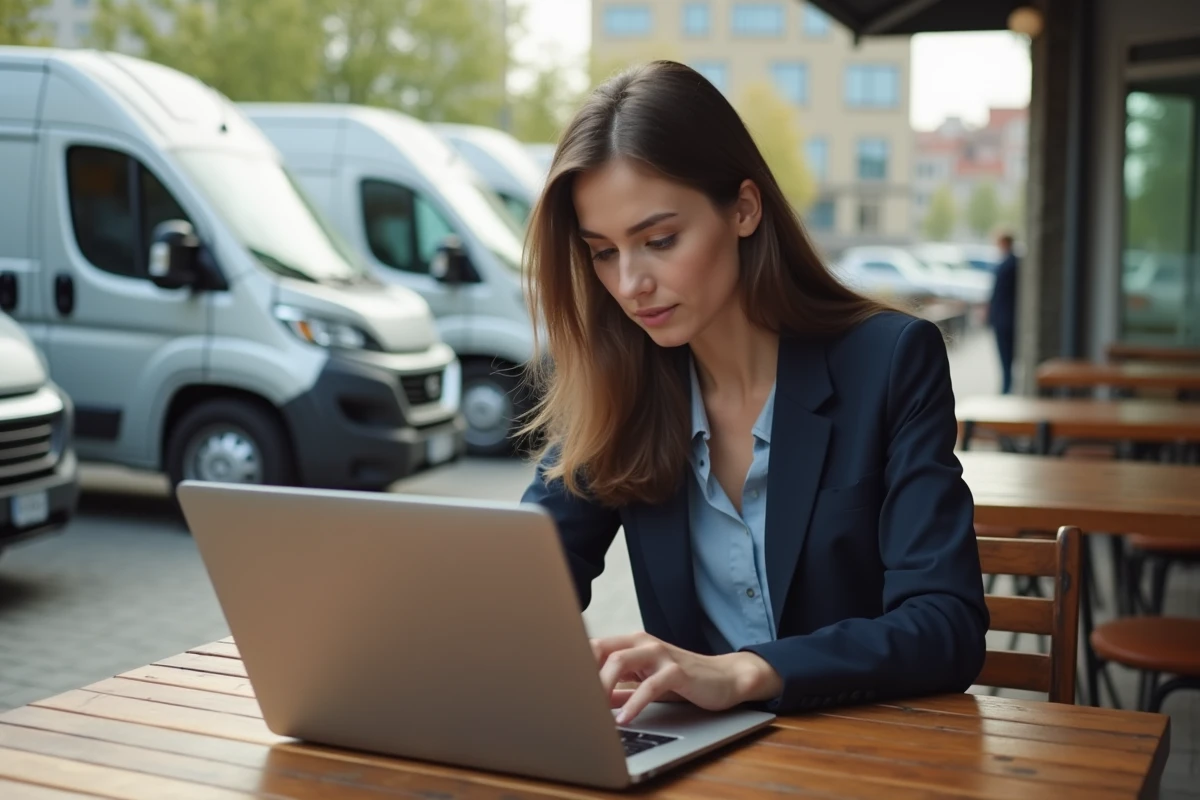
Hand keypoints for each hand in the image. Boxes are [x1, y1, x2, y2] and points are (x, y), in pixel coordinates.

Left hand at [591, 632, 782, 724]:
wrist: (724, 679)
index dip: (576, 665)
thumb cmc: (682, 680)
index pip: (594, 646)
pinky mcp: (678, 670)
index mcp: (631, 643)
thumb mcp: (645, 682)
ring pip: (620, 661)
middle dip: (583, 674)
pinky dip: (633, 703)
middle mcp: (643, 643)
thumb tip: (590, 701)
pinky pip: (650, 685)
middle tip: (575, 699)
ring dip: (602, 686)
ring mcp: (660, 654)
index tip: (563, 686)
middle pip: (600, 649)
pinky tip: (624, 719)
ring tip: (594, 710)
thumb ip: (620, 688)